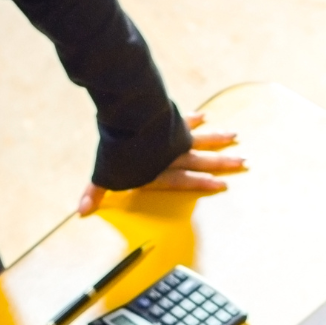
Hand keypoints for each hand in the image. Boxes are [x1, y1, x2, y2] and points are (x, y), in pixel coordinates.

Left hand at [77, 113, 243, 214]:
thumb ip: (97, 192)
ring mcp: (173, 134)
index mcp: (160, 170)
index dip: (203, 184)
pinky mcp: (168, 118)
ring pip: (201, 138)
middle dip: (222, 162)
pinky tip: (205, 116)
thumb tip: (81, 211)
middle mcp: (172, 154)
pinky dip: (194, 119)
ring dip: (218, 138)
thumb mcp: (105, 172)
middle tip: (244, 162)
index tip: (223, 185)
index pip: (185, 181)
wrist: (129, 113)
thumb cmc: (118, 146)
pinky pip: (185, 119)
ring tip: (236, 136)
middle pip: (202, 160)